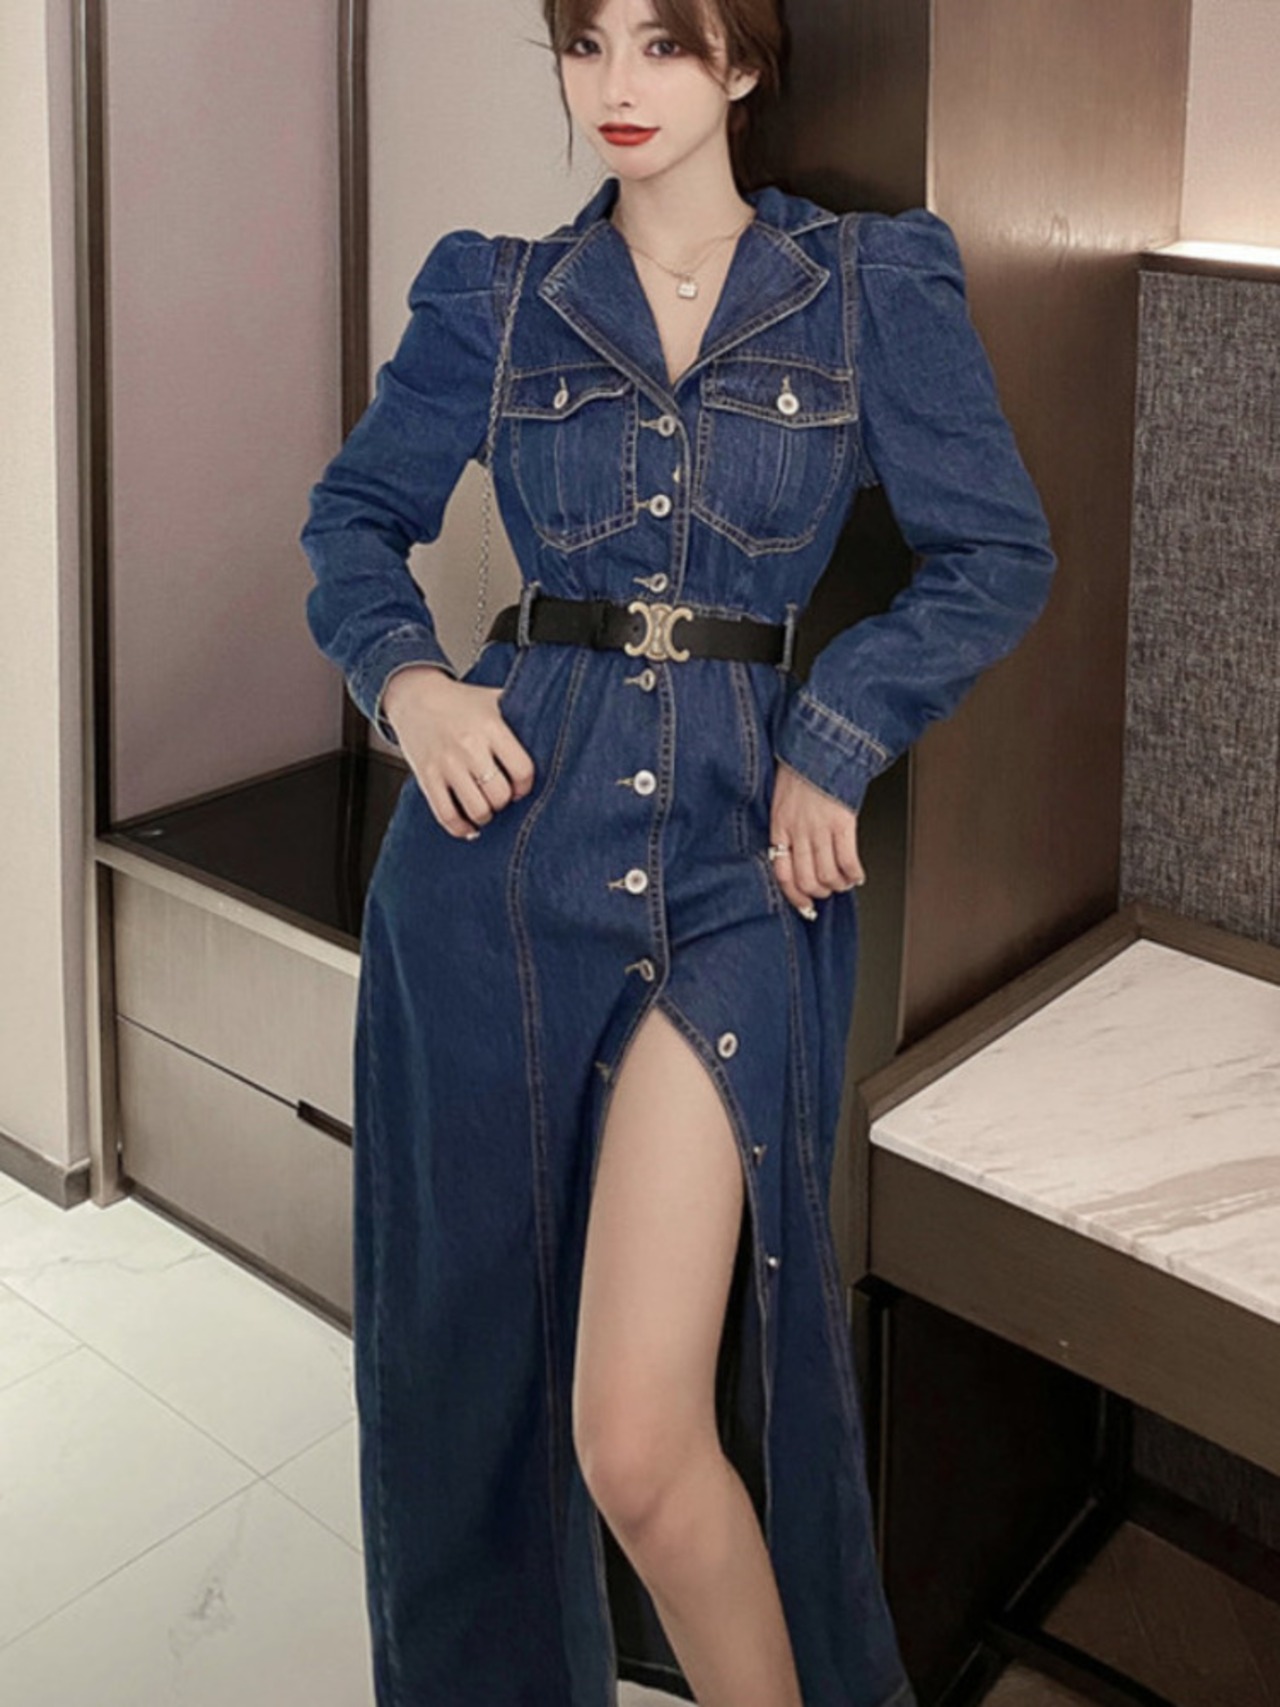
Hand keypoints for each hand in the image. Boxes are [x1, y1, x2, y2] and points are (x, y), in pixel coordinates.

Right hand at [382, 666, 535, 838]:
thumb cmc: (460, 702)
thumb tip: (556, 726)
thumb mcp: (495, 700)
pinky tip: (468, 826)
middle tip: (501, 797)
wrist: (415, 696)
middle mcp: (469, 746)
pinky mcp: (426, 777)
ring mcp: (446, 763)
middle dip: (504, 802)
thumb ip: (522, 714)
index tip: (520, 786)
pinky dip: (460, 828)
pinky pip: (446, 815)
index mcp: (491, 727)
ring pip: (477, 809)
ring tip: (485, 808)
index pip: (522, 770)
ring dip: (485, 816)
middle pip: (500, 794)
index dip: (525, 785)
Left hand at [769, 758, 865, 916]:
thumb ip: (785, 826)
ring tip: (844, 882)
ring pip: (828, 876)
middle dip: (819, 892)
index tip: (803, 904)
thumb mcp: (780, 799)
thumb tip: (793, 851)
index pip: (781, 873)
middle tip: (827, 891)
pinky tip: (857, 874)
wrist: (819, 744)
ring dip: (838, 885)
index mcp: (780, 826)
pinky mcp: (843, 823)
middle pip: (807, 880)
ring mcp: (820, 829)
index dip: (793, 895)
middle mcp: (798, 832)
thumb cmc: (800, 768)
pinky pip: (848, 860)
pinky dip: (854, 873)